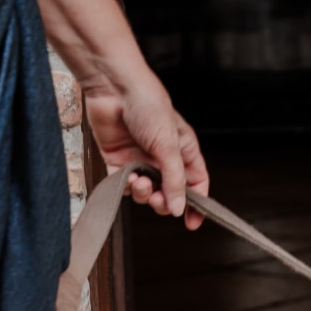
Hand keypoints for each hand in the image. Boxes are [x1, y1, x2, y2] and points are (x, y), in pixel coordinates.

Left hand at [83, 74, 208, 229]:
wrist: (113, 87)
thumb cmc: (148, 105)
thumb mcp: (169, 146)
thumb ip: (175, 181)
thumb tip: (180, 210)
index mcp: (183, 150)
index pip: (196, 184)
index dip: (196, 204)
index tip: (191, 222)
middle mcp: (163, 157)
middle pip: (169, 193)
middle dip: (164, 201)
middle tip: (158, 200)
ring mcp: (140, 159)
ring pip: (145, 191)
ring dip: (143, 194)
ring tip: (139, 183)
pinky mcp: (118, 159)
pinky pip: (123, 184)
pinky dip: (125, 187)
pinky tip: (127, 178)